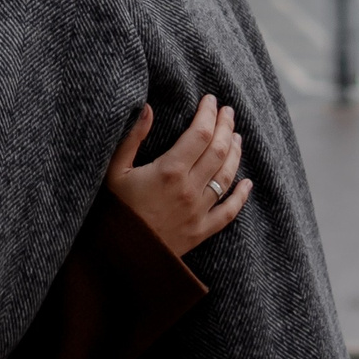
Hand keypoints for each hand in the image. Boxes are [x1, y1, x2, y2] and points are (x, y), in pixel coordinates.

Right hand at [105, 94, 249, 256]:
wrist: (116, 257)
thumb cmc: (111, 211)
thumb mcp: (113, 171)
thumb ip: (132, 138)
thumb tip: (146, 108)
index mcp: (168, 171)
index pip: (199, 134)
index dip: (209, 114)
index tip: (211, 100)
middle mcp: (189, 189)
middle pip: (218, 151)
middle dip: (226, 127)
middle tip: (228, 111)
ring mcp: (198, 211)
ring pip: (227, 176)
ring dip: (235, 153)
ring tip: (237, 136)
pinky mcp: (201, 231)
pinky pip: (229, 212)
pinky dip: (241, 196)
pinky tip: (247, 183)